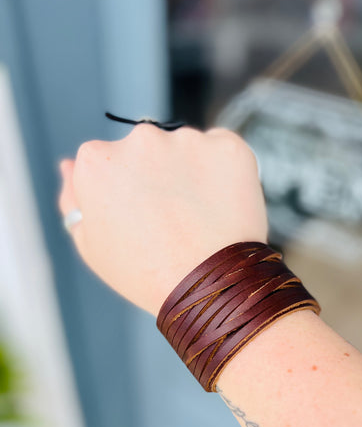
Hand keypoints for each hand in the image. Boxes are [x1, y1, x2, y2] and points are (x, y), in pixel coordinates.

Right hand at [57, 125, 268, 315]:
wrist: (208, 287)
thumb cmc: (144, 274)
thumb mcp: (91, 245)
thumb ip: (73, 200)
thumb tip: (68, 166)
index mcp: (97, 160)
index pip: (107, 163)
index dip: (125, 194)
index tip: (140, 219)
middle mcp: (140, 139)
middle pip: (147, 151)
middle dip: (158, 176)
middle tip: (173, 221)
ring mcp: (187, 139)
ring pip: (187, 150)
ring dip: (191, 173)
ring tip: (199, 219)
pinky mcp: (229, 146)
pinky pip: (225, 151)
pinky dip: (225, 171)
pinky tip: (223, 206)